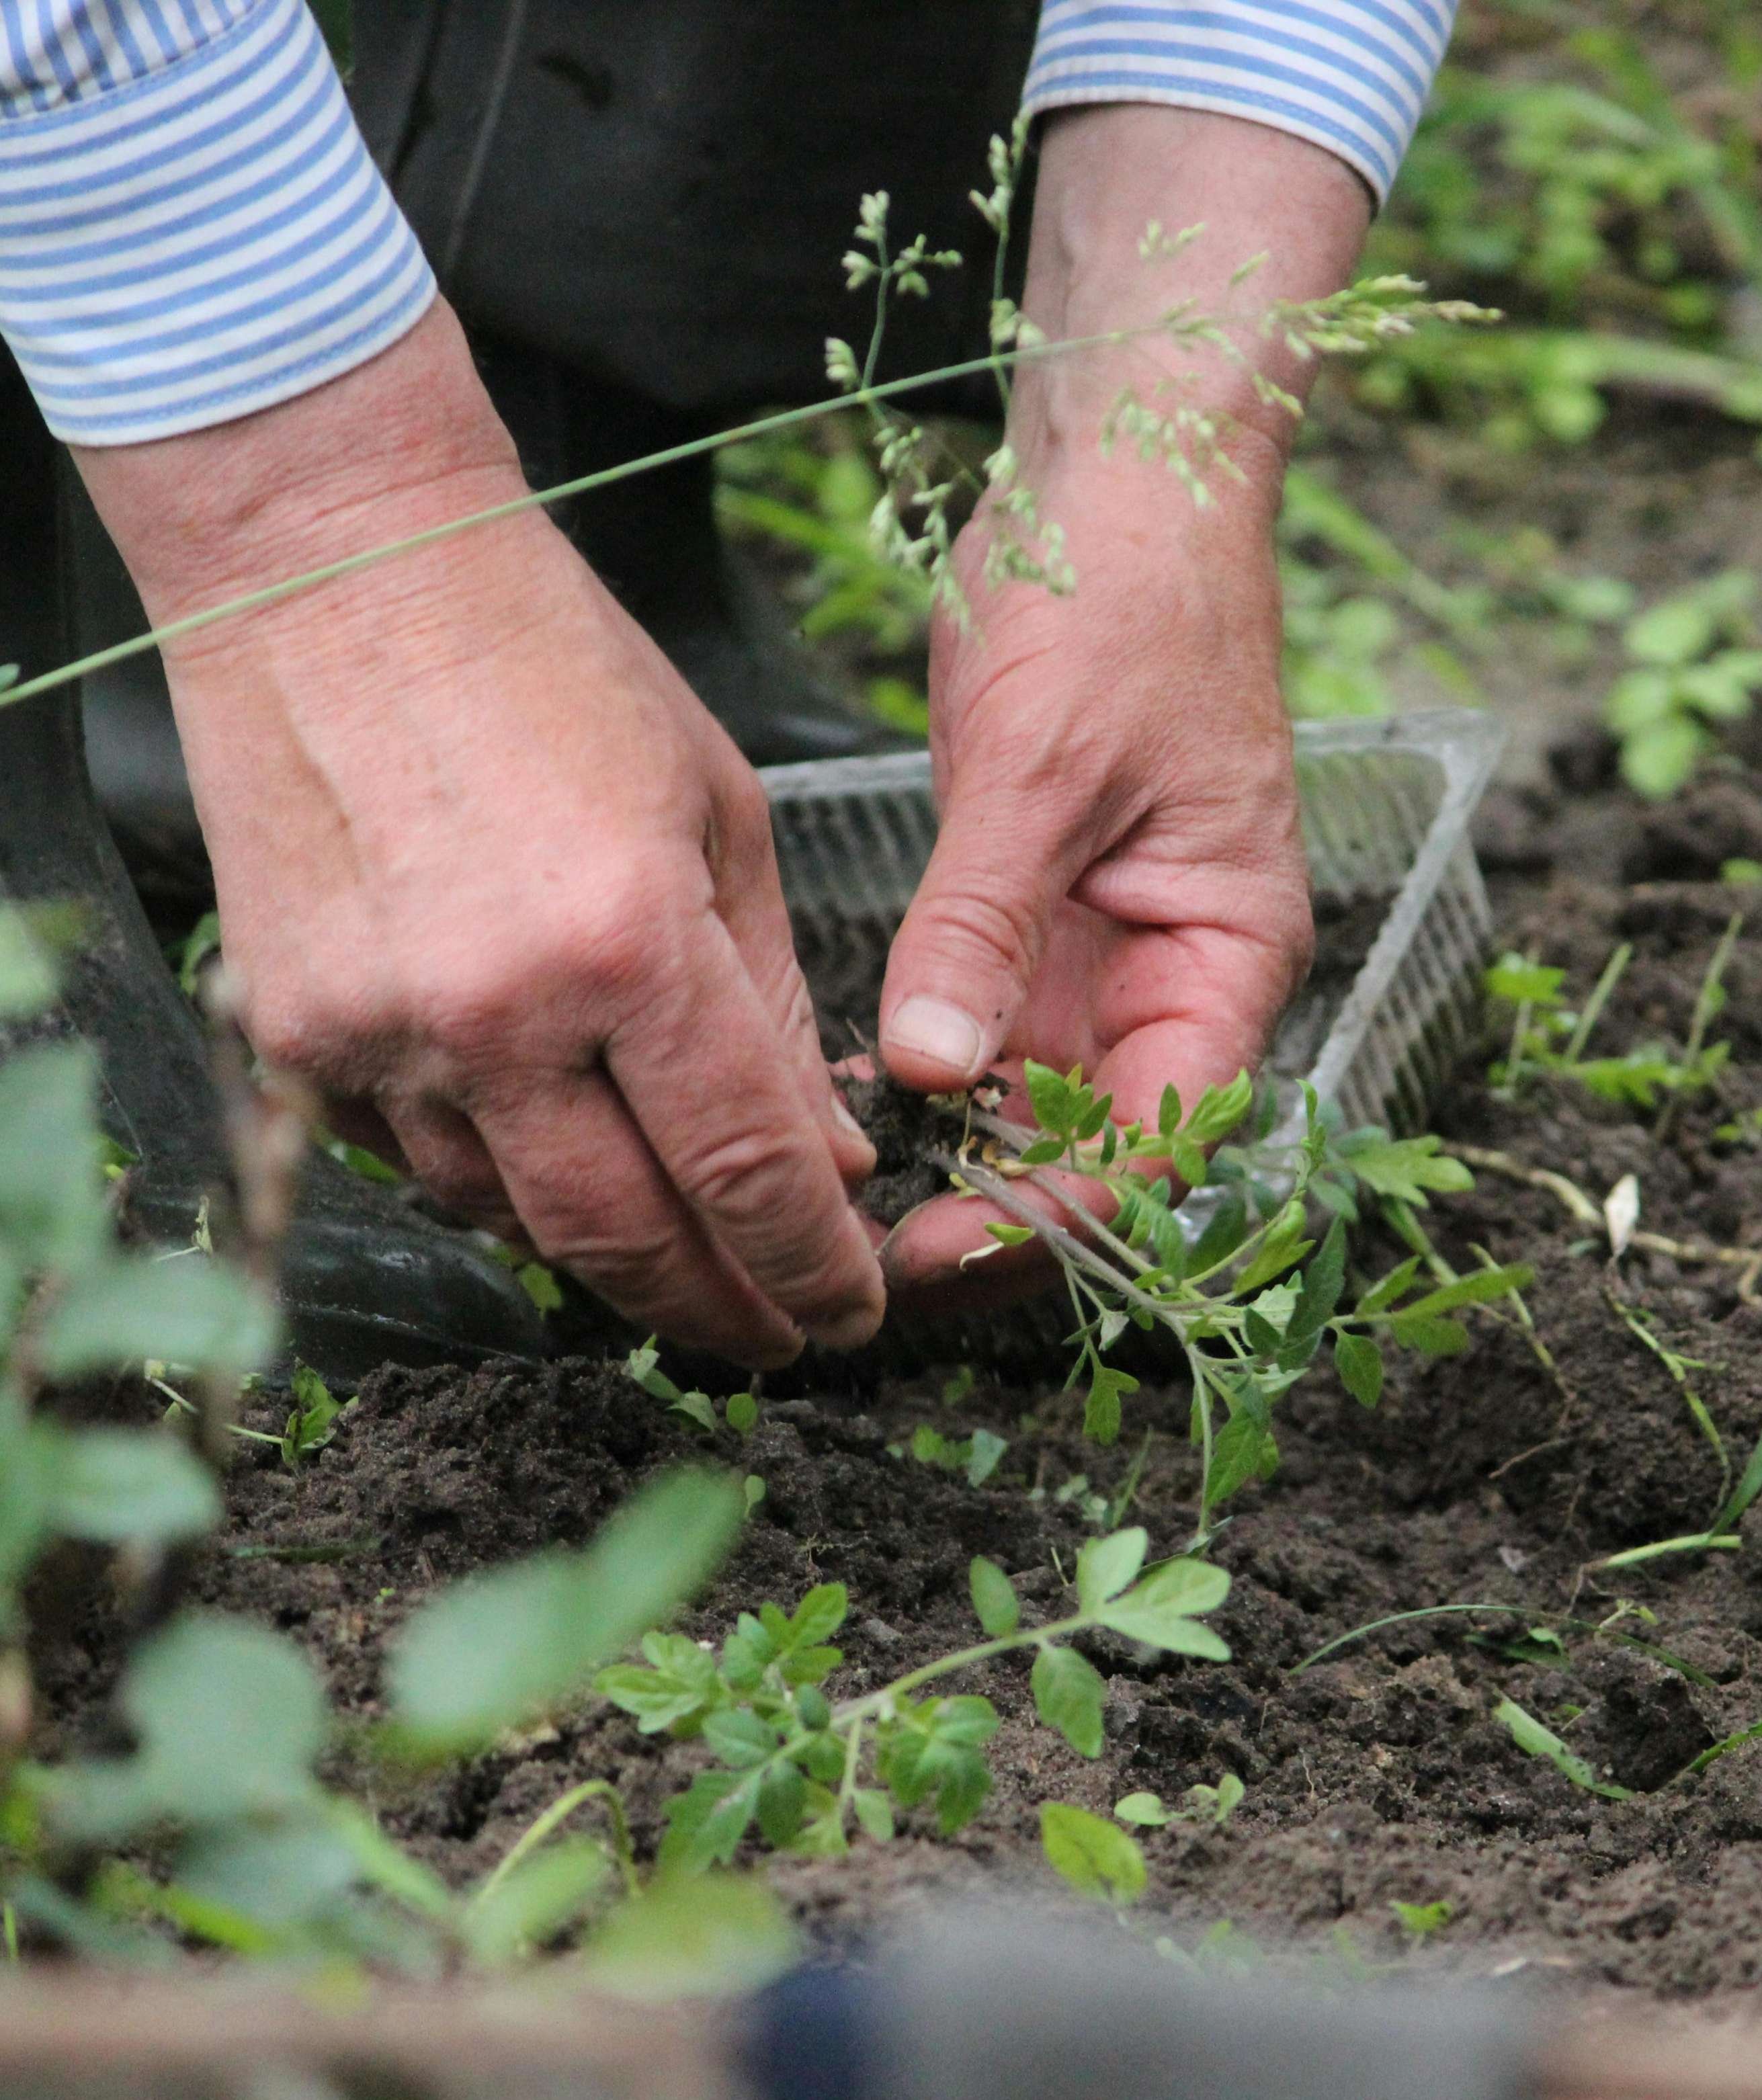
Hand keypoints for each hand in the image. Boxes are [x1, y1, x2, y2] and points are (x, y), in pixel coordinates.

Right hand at [73, 302, 883, 1366]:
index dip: (810, 1266)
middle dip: (718, 1308)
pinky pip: (412, 1159)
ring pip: (510, 1217)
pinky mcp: (295, 1033)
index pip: (747, 1169)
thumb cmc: (560, 669)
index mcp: (631, 945)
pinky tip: (554, 1166)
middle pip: (624, 1236)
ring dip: (607, 1255)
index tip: (849, 1312)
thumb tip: (824, 1155)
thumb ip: (774, 1001)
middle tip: (776, 1338)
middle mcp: (497, 1014)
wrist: (340, 572)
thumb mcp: (723, 818)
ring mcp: (378, 1033)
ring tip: (681, 1264)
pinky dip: (496, 1178)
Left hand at [872, 106, 1369, 1302]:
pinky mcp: (1030, 914)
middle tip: (858, 1256)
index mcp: (1227, 954)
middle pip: (1095, 1146)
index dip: (1059, 1213)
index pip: (1161, 1138)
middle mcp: (1173, 975)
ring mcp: (1100, 951)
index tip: (939, 1248)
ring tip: (832, 1199)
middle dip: (992, 1208)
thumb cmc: (1121, 603)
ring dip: (947, 1157)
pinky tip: (837, 1099)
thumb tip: (930, 1077)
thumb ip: (985, 925)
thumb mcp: (1045, 769)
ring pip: (1029, 1104)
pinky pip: (981, 1032)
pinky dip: (919, 1076)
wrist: (1115, 485)